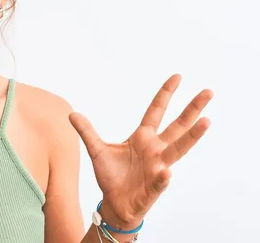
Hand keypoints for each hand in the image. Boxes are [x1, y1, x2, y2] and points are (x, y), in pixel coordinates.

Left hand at [69, 74, 211, 226]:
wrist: (114, 203)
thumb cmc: (111, 176)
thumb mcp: (96, 150)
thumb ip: (87, 132)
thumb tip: (72, 114)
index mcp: (142, 138)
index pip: (156, 111)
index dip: (166, 94)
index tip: (177, 77)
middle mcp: (155, 150)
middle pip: (177, 126)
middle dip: (192, 110)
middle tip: (208, 91)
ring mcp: (157, 168)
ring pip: (178, 150)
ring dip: (192, 137)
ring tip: (206, 122)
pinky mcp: (152, 188)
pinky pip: (159, 181)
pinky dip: (163, 178)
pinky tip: (166, 171)